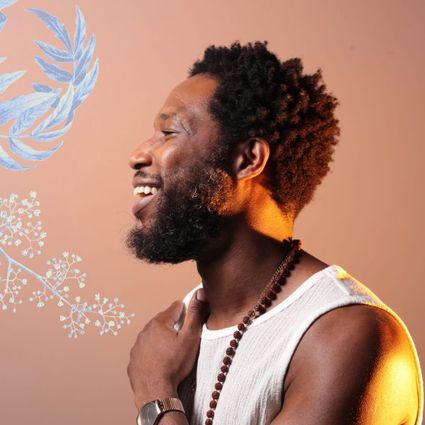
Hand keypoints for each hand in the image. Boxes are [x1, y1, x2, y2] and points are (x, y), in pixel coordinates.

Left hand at [127, 288, 208, 409]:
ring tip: (171, 354)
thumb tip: (199, 294)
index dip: (186, 313)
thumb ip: (195, 314)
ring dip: (161, 339)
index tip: (190, 323)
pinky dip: (152, 353)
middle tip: (182, 341)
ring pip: (153, 335)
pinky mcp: (133, 360)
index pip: (176, 307)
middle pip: (163, 321)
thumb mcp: (190, 338)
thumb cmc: (173, 366)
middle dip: (173, 326)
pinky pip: (145, 350)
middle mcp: (145, 331)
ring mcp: (137, 346)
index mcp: (159, 322)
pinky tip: (160, 362)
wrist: (155, 392)